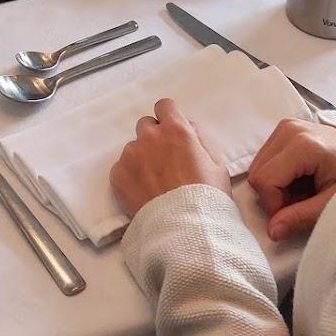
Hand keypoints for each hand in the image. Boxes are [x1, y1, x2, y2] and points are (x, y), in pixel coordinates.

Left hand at [110, 98, 231, 218]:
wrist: (185, 229)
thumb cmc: (208, 196)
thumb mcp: (218, 163)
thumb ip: (200, 139)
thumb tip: (188, 128)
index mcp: (176, 130)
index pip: (164, 106)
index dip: (169, 118)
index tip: (172, 131)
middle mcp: (150, 137)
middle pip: (146, 125)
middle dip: (154, 137)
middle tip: (165, 160)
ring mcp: (131, 155)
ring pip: (134, 147)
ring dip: (142, 157)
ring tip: (155, 182)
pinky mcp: (118, 174)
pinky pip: (122, 167)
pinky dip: (131, 176)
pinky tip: (144, 192)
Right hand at [247, 119, 335, 240]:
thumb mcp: (333, 201)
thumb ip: (301, 216)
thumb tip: (272, 230)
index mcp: (302, 146)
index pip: (265, 180)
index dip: (274, 204)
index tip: (292, 213)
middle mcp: (289, 131)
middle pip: (257, 173)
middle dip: (274, 195)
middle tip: (299, 201)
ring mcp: (285, 127)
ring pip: (257, 166)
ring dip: (274, 185)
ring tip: (301, 189)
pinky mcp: (284, 129)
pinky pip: (264, 157)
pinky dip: (276, 173)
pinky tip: (297, 177)